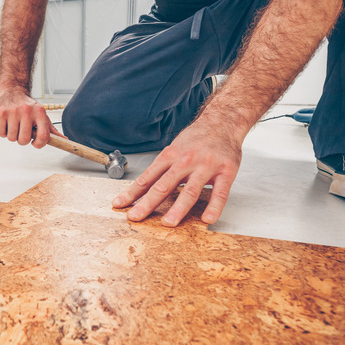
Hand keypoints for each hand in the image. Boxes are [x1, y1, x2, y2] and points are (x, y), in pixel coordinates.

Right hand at [0, 88, 63, 147]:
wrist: (13, 90)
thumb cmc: (28, 106)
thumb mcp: (42, 115)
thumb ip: (51, 129)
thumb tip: (63, 140)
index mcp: (40, 112)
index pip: (43, 136)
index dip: (39, 144)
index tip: (34, 143)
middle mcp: (27, 110)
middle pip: (24, 140)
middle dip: (22, 140)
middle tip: (21, 132)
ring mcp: (13, 111)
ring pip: (11, 138)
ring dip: (11, 135)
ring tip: (13, 126)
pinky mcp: (0, 112)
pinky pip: (0, 133)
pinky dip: (2, 132)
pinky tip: (5, 124)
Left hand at [112, 121, 241, 225]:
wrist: (223, 121)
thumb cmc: (196, 138)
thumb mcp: (174, 148)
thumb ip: (162, 168)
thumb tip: (143, 188)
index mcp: (170, 155)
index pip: (147, 178)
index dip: (132, 192)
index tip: (119, 204)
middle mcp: (185, 161)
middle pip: (164, 185)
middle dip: (148, 203)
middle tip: (136, 217)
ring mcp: (206, 166)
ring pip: (190, 191)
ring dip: (178, 208)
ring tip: (168, 222)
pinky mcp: (226, 171)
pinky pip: (220, 193)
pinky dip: (214, 207)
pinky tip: (207, 219)